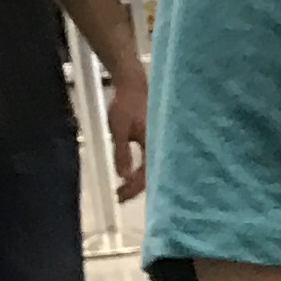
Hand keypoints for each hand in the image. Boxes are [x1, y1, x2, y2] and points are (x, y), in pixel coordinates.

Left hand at [102, 60, 149, 199]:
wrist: (135, 84)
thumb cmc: (126, 105)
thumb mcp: (119, 129)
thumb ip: (122, 153)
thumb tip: (123, 176)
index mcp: (155, 145)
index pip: (145, 175)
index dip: (132, 189)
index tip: (118, 196)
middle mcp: (163, 146)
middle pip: (153, 175)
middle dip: (136, 188)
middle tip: (120, 195)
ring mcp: (162, 142)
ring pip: (154, 167)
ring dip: (139, 179)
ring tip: (125, 186)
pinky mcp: (158, 138)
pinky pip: (154, 158)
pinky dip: (143, 168)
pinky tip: (134, 171)